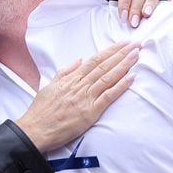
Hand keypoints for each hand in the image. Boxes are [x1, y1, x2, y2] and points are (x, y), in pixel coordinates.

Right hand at [16, 41, 139, 152]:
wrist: (36, 129)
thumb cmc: (41, 110)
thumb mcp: (50, 85)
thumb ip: (65, 72)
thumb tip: (78, 60)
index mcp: (71, 79)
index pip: (94, 60)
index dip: (110, 50)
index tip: (122, 43)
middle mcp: (80, 85)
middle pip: (104, 66)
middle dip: (121, 53)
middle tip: (136, 44)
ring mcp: (85, 98)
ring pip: (108, 77)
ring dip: (124, 65)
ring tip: (136, 55)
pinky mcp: (89, 112)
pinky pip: (108, 96)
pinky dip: (120, 86)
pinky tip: (131, 77)